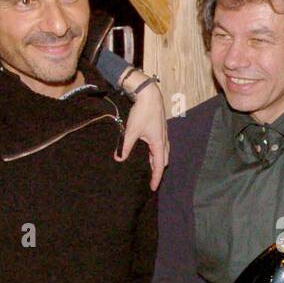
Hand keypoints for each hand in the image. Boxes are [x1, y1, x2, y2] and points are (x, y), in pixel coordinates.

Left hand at [117, 70, 168, 189]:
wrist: (149, 95)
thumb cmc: (142, 112)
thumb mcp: (131, 131)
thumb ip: (126, 146)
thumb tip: (119, 158)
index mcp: (158, 143)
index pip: (158, 166)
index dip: (156, 178)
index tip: (153, 188)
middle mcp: (163, 140)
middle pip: (163, 161)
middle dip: (158, 171)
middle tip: (151, 180)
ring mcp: (163, 134)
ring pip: (163, 153)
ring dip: (157, 162)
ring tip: (150, 168)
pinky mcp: (160, 129)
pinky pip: (161, 146)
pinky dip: (157, 153)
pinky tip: (149, 151)